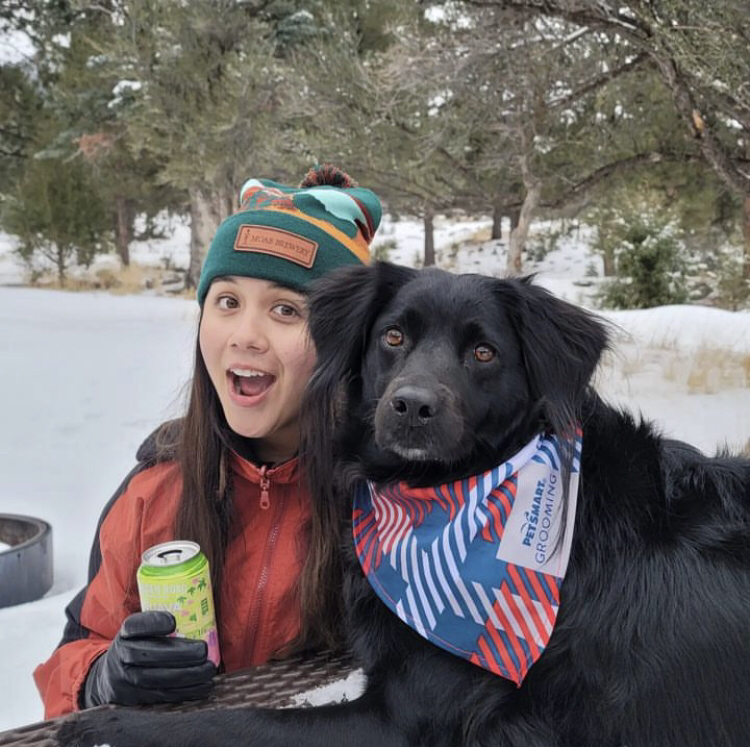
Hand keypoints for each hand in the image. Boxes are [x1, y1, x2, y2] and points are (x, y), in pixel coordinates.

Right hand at [82, 610, 215, 706]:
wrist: (110, 676)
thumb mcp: (142, 629)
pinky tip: (204, 685)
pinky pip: (162, 696)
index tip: (173, 621)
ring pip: (157, 679)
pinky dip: (185, 692)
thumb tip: (200, 606)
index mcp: (125, 632)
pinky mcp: (134, 700)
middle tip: (203, 650)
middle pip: (149, 654)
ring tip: (209, 669)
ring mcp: (124, 680)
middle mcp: (120, 655)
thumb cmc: (140, 645)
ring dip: (188, 675)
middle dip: (179, 654)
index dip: (153, 623)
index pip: (135, 625)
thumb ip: (162, 622)